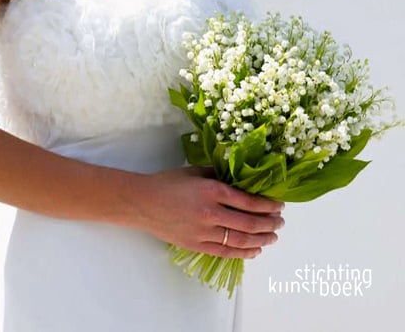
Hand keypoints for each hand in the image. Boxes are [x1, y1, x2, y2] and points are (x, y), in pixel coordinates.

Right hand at [135, 165, 284, 258]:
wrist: (142, 202)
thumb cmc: (167, 183)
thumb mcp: (195, 171)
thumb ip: (218, 174)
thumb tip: (240, 177)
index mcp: (211, 190)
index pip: (248, 201)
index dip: (268, 205)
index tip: (279, 205)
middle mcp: (211, 213)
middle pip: (249, 223)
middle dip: (270, 224)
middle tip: (281, 223)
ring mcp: (204, 232)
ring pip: (241, 240)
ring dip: (261, 240)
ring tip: (273, 237)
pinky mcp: (197, 246)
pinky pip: (226, 252)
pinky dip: (244, 252)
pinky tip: (255, 250)